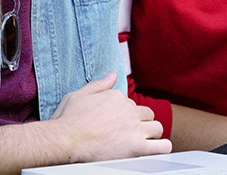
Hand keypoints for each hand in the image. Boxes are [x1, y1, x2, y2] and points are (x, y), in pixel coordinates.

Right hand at [50, 72, 171, 161]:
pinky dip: (161, 149)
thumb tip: (113, 74)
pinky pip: (162, 147)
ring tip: (139, 144)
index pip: (132, 105)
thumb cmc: (67, 120)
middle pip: (147, 115)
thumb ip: (99, 84)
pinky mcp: (138, 147)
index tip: (115, 125)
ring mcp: (135, 128)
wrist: (64, 140)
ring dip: (151, 135)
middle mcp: (129, 110)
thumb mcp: (79, 95)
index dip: (125, 116)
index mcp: (117, 97)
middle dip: (141, 124)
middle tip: (128, 135)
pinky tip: (153, 151)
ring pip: (157, 128)